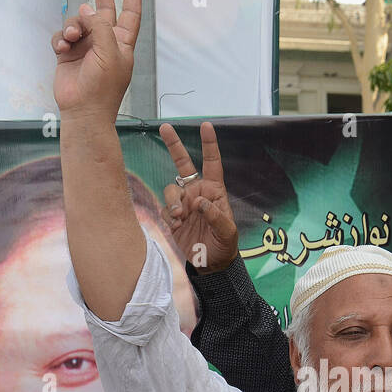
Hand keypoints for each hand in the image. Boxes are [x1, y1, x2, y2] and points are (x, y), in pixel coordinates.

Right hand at [52, 0, 140, 120]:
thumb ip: (100, 26)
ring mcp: (85, 48)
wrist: (83, 111)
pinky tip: (62, 49)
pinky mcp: (68, 55)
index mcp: (122, 44)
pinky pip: (61, 36)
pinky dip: (60, 40)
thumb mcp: (109, 52)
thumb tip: (86, 10)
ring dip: (72, 27)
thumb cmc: (103, 88)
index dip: (132, 1)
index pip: (130, 17)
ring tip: (71, 40)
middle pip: (103, 10)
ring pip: (77, 22)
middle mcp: (104, 43)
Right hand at [159, 122, 237, 271]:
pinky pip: (165, 209)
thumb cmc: (224, 246)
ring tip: (180, 216)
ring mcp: (184, 204)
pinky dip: (169, 215)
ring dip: (173, 200)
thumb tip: (200, 202)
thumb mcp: (227, 232)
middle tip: (165, 127)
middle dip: (174, 145)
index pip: (212, 163)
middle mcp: (197, 193)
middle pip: (183, 164)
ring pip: (171, 189)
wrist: (210, 265)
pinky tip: (177, 226)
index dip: (209, 144)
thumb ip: (215, 216)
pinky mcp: (173, 217)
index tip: (206, 125)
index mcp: (214, 191)